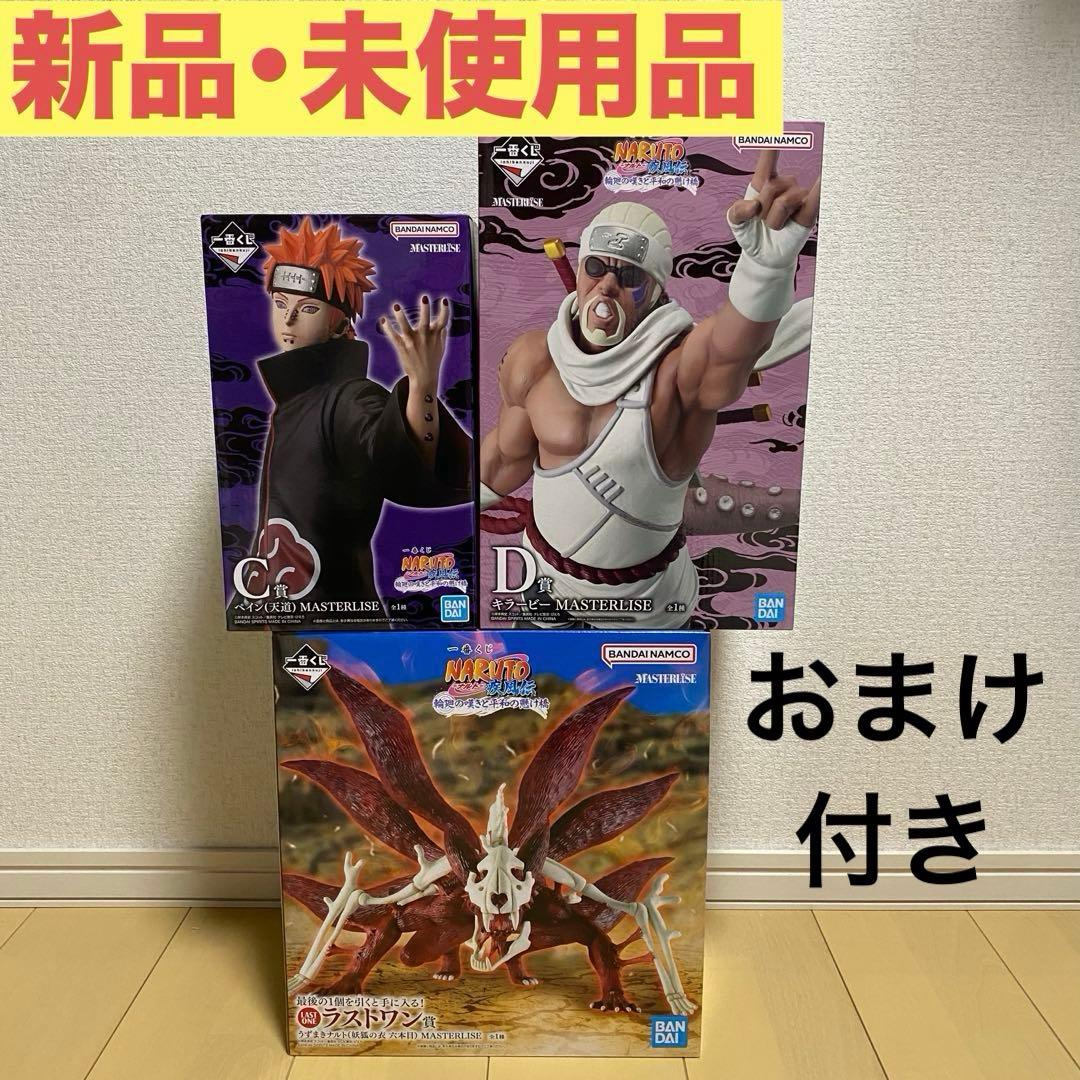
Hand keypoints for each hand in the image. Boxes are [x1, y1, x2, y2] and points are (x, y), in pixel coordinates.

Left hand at [381, 295, 449, 387]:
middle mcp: (424, 337)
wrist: (424, 378)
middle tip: (424, 298)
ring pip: (405, 327)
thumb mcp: (441, 348)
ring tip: (396, 306)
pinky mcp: (402, 347)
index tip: (443, 300)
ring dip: (400, 316)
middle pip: (425, 321)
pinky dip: (387, 328)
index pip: (442, 321)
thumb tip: (445, 325)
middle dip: (425, 309)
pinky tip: (383, 320)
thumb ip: (442, 335)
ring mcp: (412, 342)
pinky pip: (393, 336)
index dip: (444, 310)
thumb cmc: (432, 362)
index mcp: (435, 335)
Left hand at [727, 149, 819, 266]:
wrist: (762, 257)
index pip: (767, 159)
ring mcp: (798, 197)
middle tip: (761, 222)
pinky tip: (827, 174)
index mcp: (764, 182)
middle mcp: (784, 185)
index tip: (776, 125)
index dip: (772, 143)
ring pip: (784, 202)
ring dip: (773, 221)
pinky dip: (822, 186)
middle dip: (761, 210)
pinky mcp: (809, 212)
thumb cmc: (751, 234)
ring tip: (774, 227)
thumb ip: (737, 211)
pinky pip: (816, 197)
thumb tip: (754, 207)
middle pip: (770, 188)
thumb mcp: (735, 222)